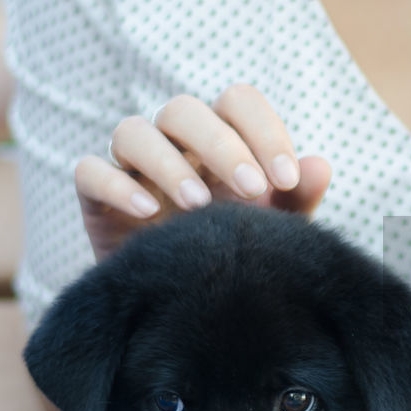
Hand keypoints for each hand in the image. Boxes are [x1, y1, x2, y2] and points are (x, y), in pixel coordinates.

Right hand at [74, 84, 330, 260]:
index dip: (263, 130)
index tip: (286, 178)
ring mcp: (131, 167)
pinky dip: (116, 186)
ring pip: (133, 132)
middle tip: (253, 190)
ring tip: (198, 205)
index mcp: (221, 140)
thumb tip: (320, 165)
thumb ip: (296, 200)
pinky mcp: (96, 198)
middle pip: (183, 109)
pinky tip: (147, 213)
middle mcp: (174, 144)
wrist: (186, 308)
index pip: (238, 102)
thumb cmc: (233, 255)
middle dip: (221, 146)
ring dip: (168, 164)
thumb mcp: (271, 230)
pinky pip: (90, 173)